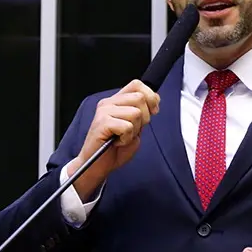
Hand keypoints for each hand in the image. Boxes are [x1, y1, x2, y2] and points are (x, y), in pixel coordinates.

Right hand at [68, 79, 159, 200]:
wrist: (97, 166)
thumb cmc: (114, 149)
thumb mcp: (135, 128)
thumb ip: (143, 113)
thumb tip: (154, 101)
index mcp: (116, 101)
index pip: (137, 85)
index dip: (150, 96)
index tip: (153, 111)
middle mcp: (109, 103)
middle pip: (140, 98)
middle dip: (144, 118)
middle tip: (132, 131)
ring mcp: (104, 112)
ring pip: (136, 113)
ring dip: (134, 130)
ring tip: (123, 137)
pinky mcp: (102, 123)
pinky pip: (127, 126)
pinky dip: (127, 138)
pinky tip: (118, 142)